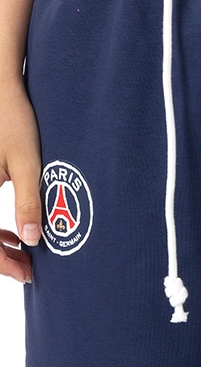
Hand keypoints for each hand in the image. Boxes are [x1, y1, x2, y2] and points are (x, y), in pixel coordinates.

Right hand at [0, 84, 40, 282]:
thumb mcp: (28, 164)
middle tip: (29, 270)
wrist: (2, 92)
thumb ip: (29, 201)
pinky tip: (13, 234)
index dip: (1, 264)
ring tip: (24, 255)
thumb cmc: (14, 122)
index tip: (26, 274)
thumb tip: (32, 239)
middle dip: (1, 259)